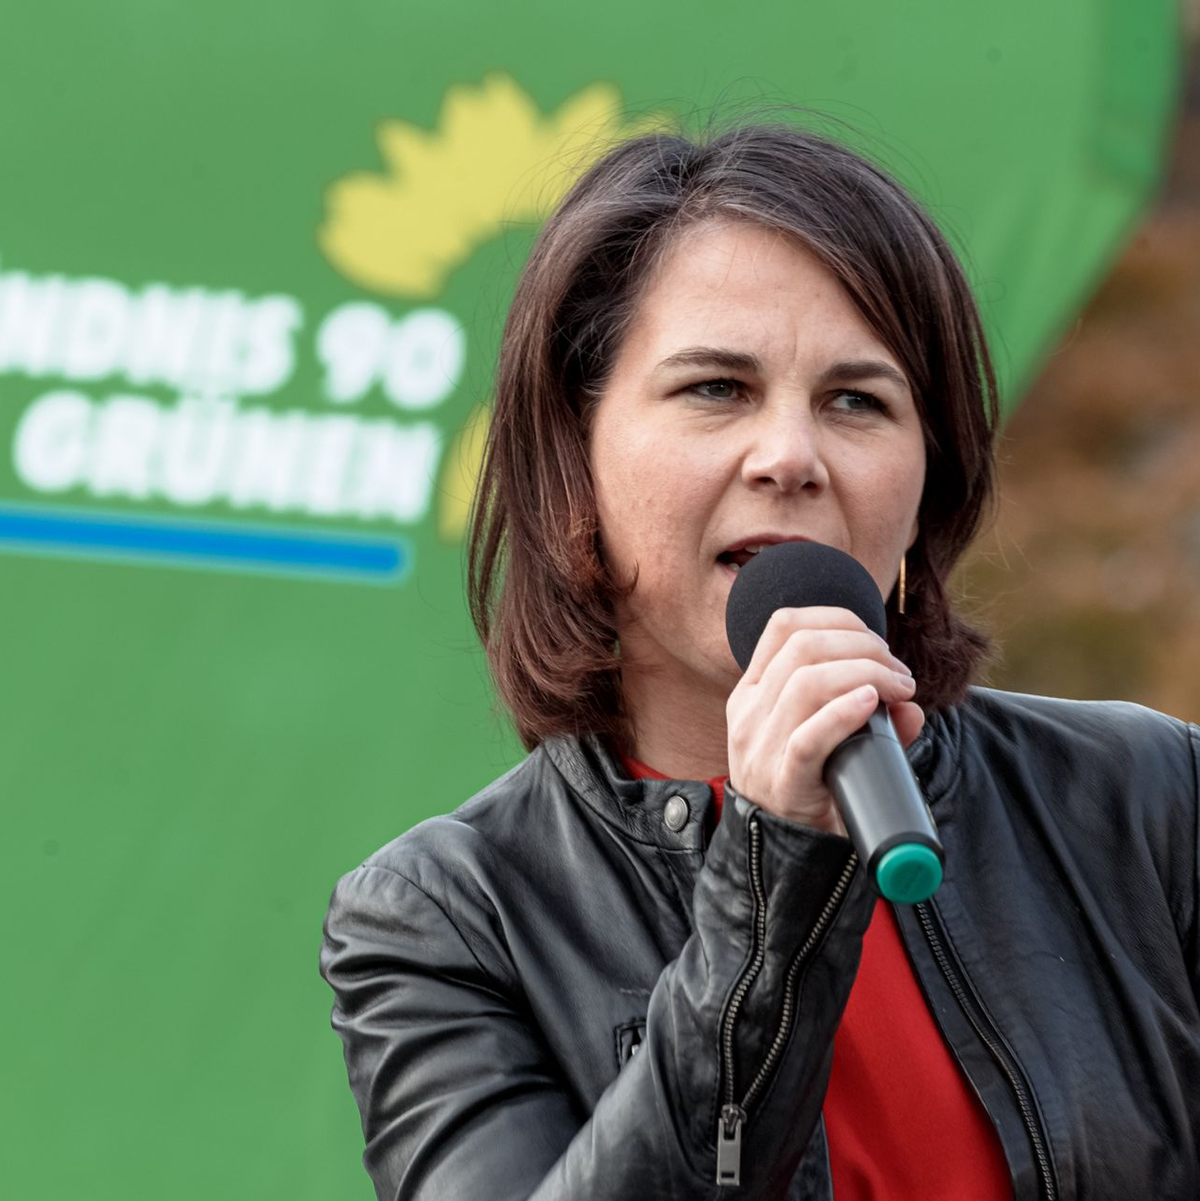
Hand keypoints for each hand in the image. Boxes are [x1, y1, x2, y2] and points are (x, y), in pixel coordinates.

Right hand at [725, 606, 924, 834]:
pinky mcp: (781, 783)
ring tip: (899, 690)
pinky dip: (845, 712)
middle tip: (899, 673)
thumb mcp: (828, 741)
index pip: (784, 626)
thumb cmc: (811, 789)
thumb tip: (910, 703)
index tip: (877, 641)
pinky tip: (873, 703)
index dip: (837, 619)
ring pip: (806, 683)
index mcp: (752, 693)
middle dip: (863, 646)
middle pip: (803, 647)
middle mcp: (748, 714)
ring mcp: (759, 749)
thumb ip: (869, 718)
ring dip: (866, 674)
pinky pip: (808, 738)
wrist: (786, 858)